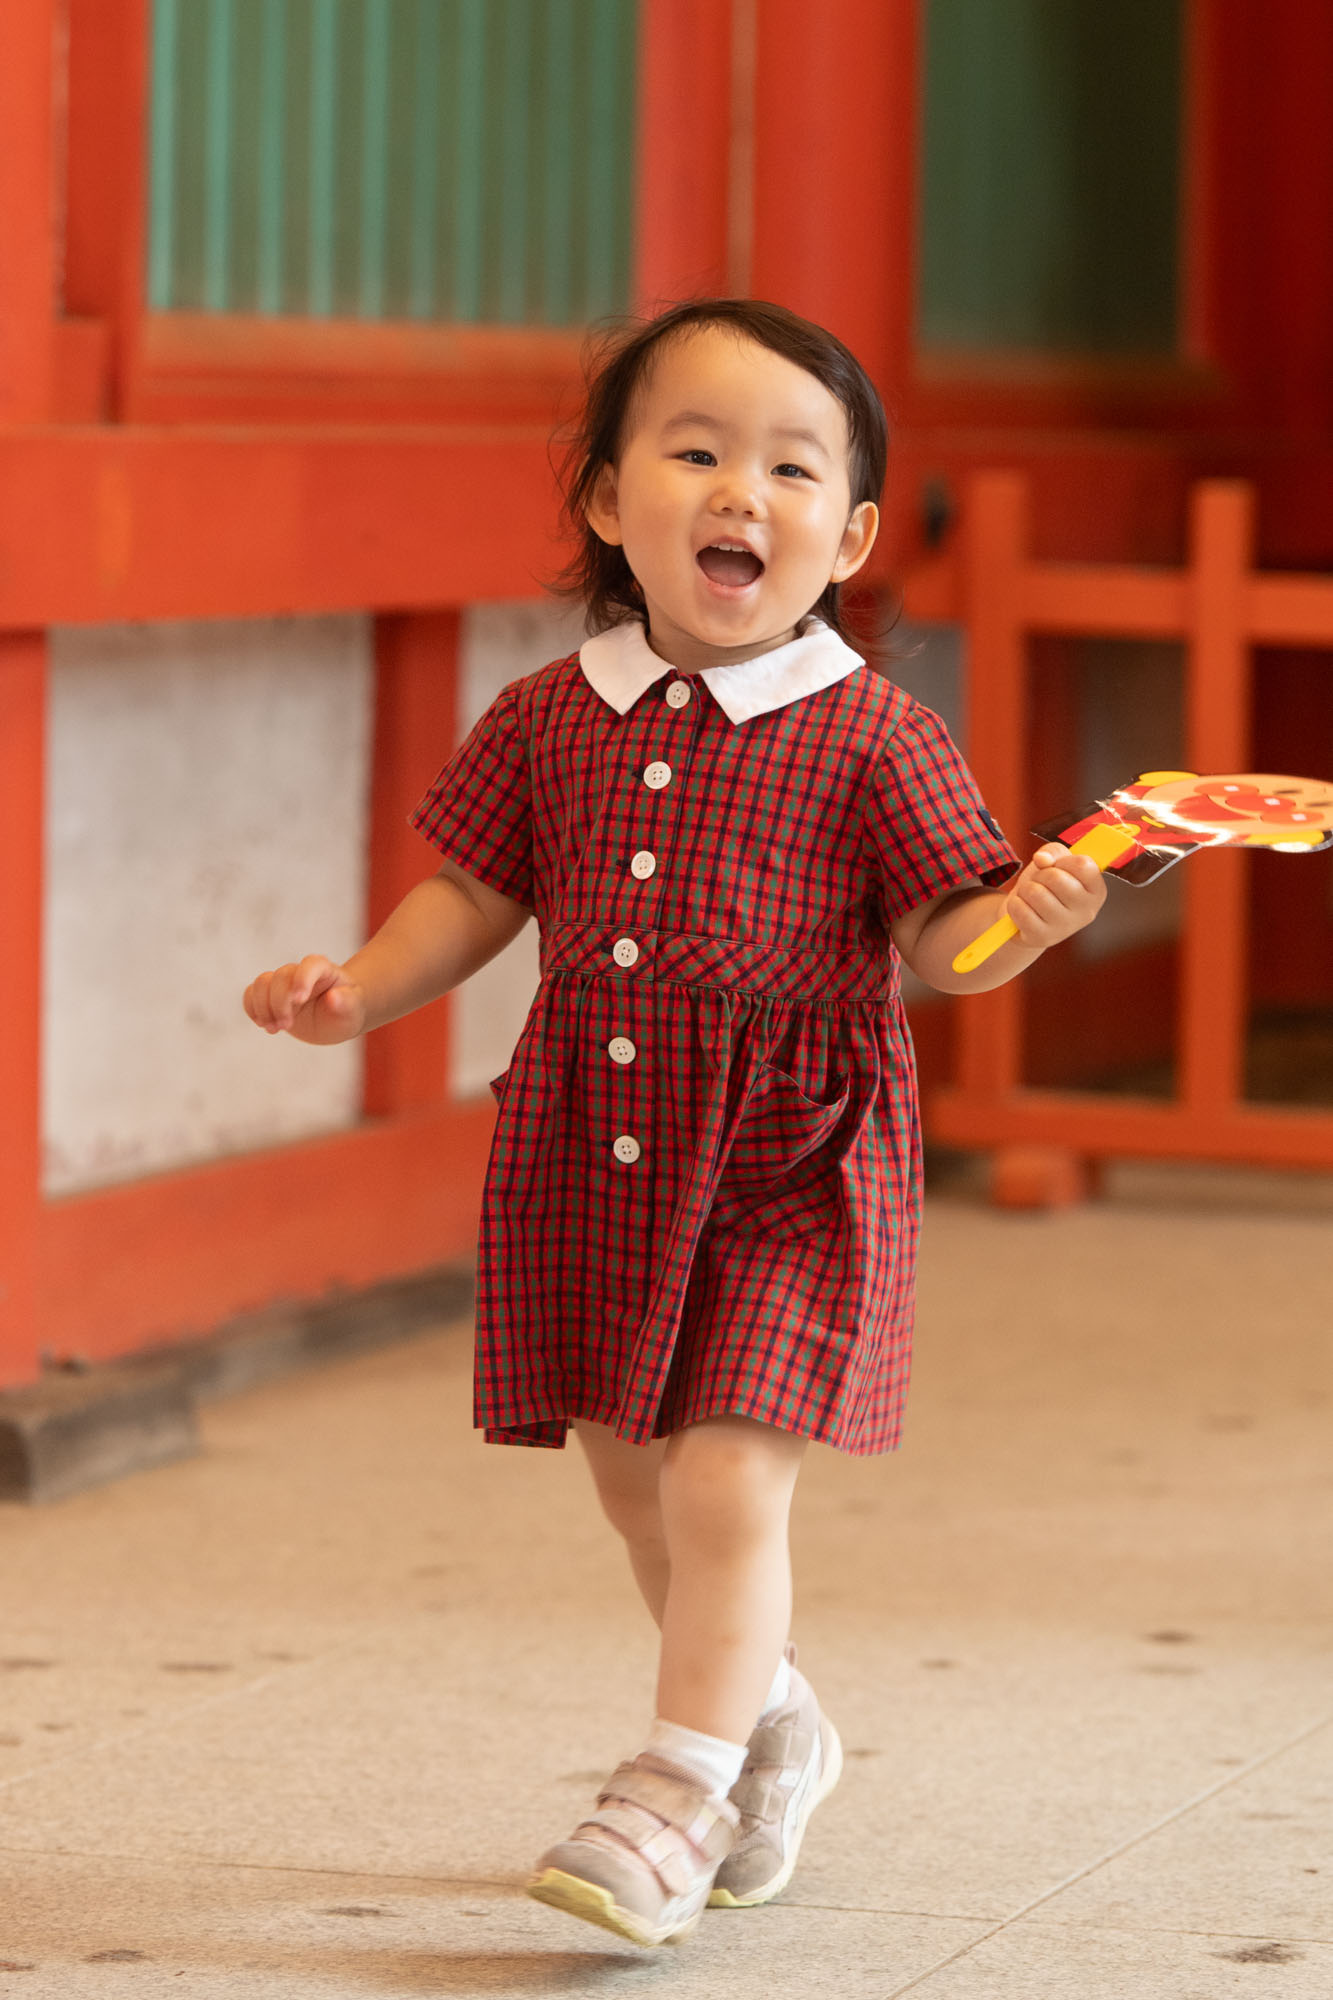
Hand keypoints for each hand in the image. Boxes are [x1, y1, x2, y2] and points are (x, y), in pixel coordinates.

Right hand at [242, 954, 366, 1043]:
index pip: (310, 964)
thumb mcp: (353, 1009)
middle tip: (286, 1026)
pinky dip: (252, 1008)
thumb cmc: (347, 1010)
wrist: (335, 1017)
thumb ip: (346, 1002)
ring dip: (262, 1007)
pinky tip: (263, 1024)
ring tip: (274, 1029)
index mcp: (324, 969)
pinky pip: (251, 994)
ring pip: (262, 983)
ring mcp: (283, 983)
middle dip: (280, 1003)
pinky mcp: (270, 996)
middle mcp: (300, 972)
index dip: (302, 978)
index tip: (300, 1000)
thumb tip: (334, 997)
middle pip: (281, 976)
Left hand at [1004, 842, 1106, 950]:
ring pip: (1035, 892)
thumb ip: (1053, 851)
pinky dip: (1015, 904)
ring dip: (1026, 889)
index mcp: (1096, 890)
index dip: (1064, 860)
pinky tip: (1023, 909)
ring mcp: (1066, 927)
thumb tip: (1042, 859)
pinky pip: (1020, 909)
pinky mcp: (1043, 938)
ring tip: (1031, 897)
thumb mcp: (1054, 862)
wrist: (1027, 918)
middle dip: (1040, 875)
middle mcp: (1087, 911)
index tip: (1059, 868)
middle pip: (1055, 877)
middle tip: (1041, 883)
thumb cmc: (1045, 886)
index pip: (1083, 864)